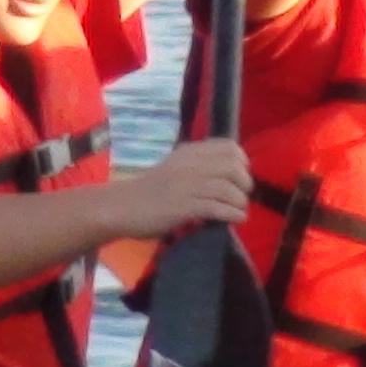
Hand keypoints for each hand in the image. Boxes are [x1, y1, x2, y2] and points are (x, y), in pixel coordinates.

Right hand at [109, 138, 251, 239]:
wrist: (121, 207)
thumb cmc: (148, 191)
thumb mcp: (174, 168)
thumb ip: (196, 167)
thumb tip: (227, 176)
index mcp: (189, 153)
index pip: (228, 146)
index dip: (241, 161)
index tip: (241, 175)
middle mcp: (190, 165)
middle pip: (232, 167)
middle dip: (244, 183)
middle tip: (241, 196)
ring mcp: (186, 186)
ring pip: (228, 189)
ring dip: (239, 201)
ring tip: (239, 210)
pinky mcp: (183, 207)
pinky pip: (217, 208)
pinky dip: (232, 214)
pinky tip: (235, 219)